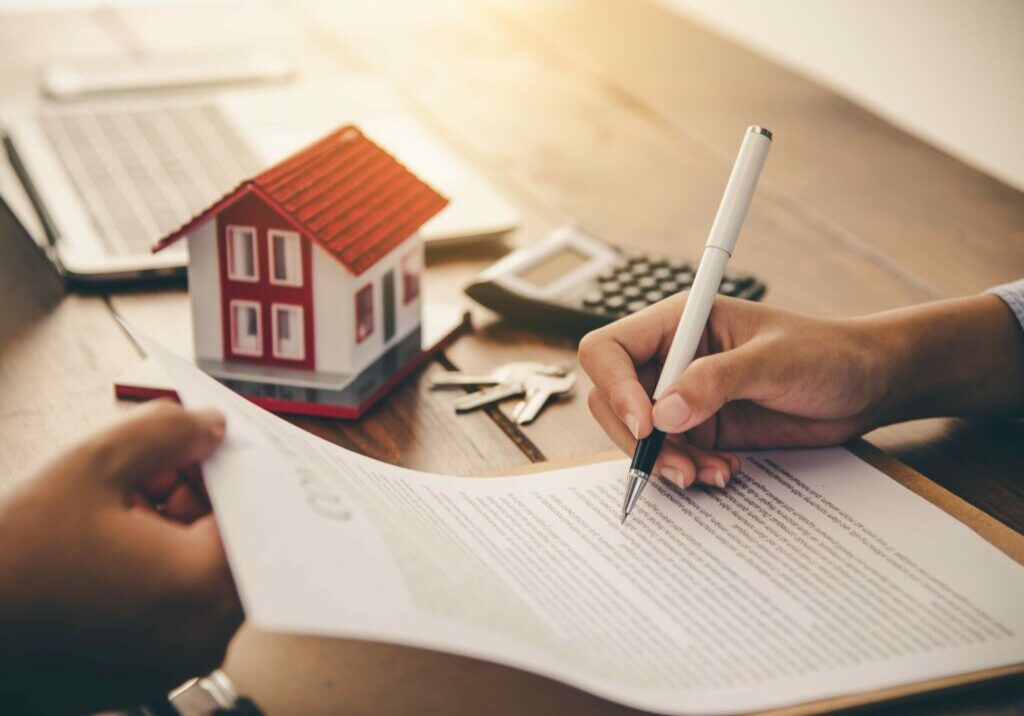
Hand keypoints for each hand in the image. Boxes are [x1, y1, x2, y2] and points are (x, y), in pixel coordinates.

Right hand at [0, 400, 241, 714]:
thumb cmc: (13, 563)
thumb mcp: (92, 465)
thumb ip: (167, 432)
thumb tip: (214, 427)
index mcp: (205, 587)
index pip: (254, 510)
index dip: (227, 468)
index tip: (205, 444)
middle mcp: (206, 634)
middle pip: (232, 542)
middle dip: (198, 495)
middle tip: (152, 470)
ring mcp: (179, 658)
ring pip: (204, 571)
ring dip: (175, 528)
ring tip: (120, 507)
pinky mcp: (152, 669)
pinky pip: (179, 604)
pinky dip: (159, 567)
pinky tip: (111, 545)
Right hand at [579, 295, 892, 488]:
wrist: (866, 386)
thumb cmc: (828, 353)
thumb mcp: (775, 361)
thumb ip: (716, 381)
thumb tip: (663, 412)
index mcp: (679, 323)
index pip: (610, 349)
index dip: (615, 386)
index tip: (646, 424)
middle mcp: (671, 359)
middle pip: (612, 399)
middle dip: (638, 438)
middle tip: (678, 464)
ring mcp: (682, 397)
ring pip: (637, 436)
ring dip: (665, 461)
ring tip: (711, 472)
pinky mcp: (699, 429)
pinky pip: (670, 456)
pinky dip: (688, 471)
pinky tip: (725, 470)